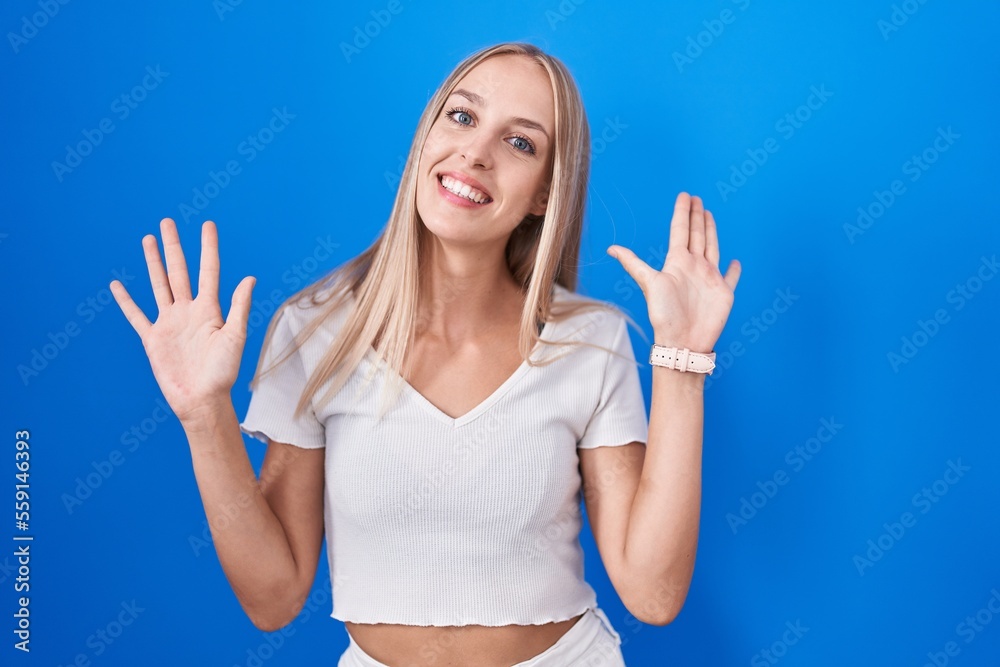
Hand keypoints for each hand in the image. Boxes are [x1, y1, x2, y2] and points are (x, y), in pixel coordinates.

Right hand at [110, 218, 255, 424]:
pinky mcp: (153, 338)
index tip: (207, 224)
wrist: (202, 400)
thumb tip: (249, 277)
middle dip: (174, 246)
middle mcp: (188, 311)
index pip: (208, 271)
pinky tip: (117, 285)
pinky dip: (126, 301)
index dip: (208, 247)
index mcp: (209, 309)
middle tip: (167, 222)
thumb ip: (238, 307)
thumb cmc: (223, 372)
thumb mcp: (234, 337)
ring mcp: (169, 323)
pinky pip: (136, 316)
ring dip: (152, 263)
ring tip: (148, 240)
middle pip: (178, 271)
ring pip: (158, 285)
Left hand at [607, 192, 740, 351]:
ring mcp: (710, 278)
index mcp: (677, 262)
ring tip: (709, 215)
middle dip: (697, 216)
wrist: (682, 341)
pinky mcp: (724, 292)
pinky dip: (735, 270)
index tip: (684, 195)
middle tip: (697, 198)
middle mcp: (694, 266)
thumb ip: (633, 264)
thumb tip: (610, 248)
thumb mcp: (649, 283)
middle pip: (696, 234)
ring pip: (712, 247)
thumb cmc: (664, 314)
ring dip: (711, 231)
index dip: (683, 212)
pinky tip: (736, 261)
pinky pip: (731, 277)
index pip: (680, 230)